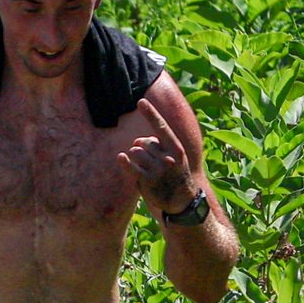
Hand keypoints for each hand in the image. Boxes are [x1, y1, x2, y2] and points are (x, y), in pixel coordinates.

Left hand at [117, 96, 195, 213]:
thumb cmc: (175, 175)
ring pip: (135, 152)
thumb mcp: (175, 157)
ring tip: (147, 169)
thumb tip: (137, 141)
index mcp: (176, 148)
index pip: (161, 126)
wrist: (182, 201)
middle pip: (142, 141)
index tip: (141, 101)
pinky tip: (121, 157)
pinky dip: (125, 161)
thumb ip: (159, 146)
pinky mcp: (147, 180)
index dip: (150, 113)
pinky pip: (131, 167)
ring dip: (135, 158)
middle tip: (150, 160)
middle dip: (141, 147)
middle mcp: (168, 157)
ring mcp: (157, 169)